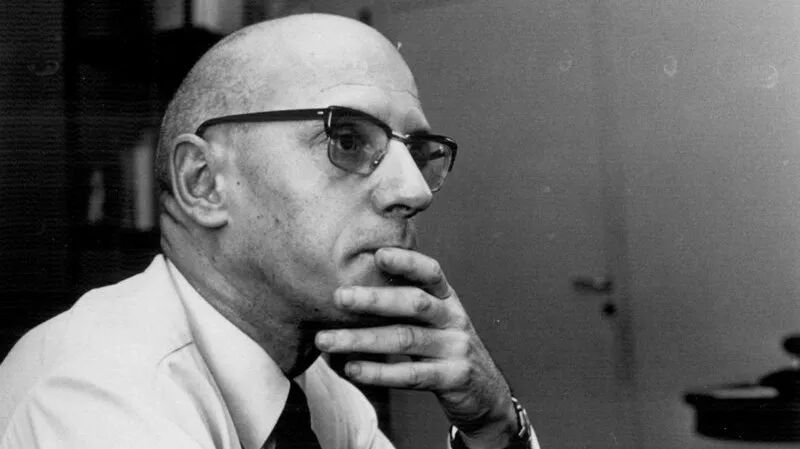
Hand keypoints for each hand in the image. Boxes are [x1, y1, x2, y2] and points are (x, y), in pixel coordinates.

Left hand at [314, 248, 518, 448]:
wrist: (486, 395)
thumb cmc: (445, 352)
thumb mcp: (434, 323)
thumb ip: (405, 306)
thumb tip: (351, 289)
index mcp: (447, 300)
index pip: (431, 273)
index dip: (407, 261)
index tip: (378, 254)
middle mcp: (454, 319)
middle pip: (414, 303)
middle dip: (374, 299)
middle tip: (339, 297)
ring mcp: (456, 349)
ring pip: (405, 339)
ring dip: (362, 339)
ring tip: (326, 340)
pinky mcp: (454, 378)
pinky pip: (412, 374)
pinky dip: (379, 371)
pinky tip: (352, 369)